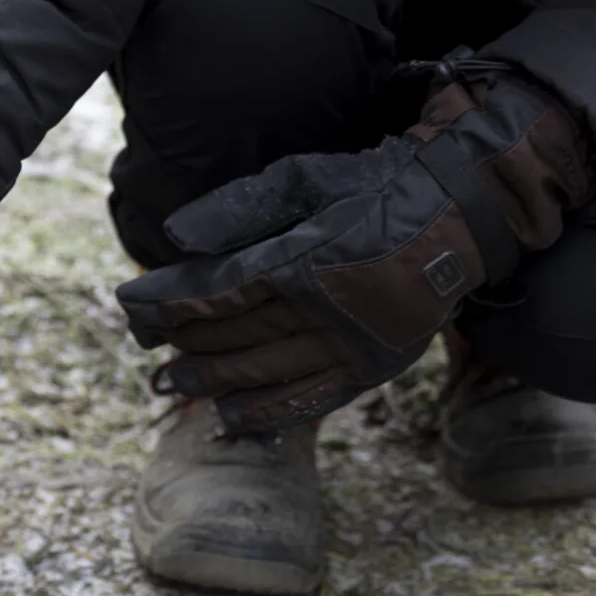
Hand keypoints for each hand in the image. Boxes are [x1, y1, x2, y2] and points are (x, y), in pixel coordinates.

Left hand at [114, 70, 593, 432]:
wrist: (462, 213)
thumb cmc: (374, 188)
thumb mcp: (306, 179)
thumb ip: (239, 208)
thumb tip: (175, 237)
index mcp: (304, 262)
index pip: (217, 293)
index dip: (169, 305)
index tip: (132, 308)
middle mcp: (326, 313)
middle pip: (235, 336)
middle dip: (184, 343)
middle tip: (146, 349)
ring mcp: (352, 346)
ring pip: (266, 372)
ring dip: (214, 381)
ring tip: (176, 383)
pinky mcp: (374, 368)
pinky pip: (311, 401)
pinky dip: (267, 412)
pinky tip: (231, 416)